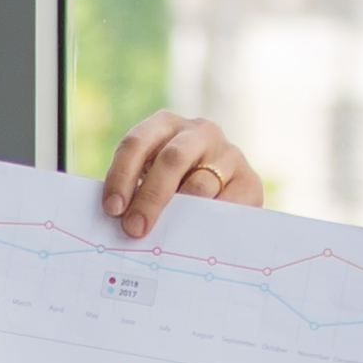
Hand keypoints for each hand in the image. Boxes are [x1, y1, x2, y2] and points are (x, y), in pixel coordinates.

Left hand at [97, 110, 265, 232]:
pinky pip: (228, 204)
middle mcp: (199, 132)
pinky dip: (210, 222)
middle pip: (170, 160)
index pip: (137, 143)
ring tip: (166, 237)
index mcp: (165, 125)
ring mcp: (228, 153)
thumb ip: (136, 192)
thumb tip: (120, 222)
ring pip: (201, 185)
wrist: (225, 193)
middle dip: (149, 197)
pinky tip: (197, 237)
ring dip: (181, 213)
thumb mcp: (152, 178)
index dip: (121, 176)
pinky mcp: (250, 180)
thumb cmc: (174, 186)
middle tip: (134, 229)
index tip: (112, 209)